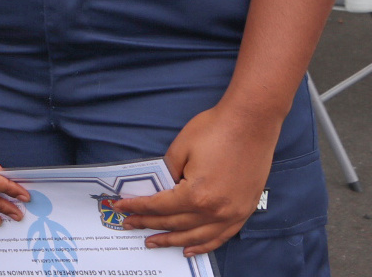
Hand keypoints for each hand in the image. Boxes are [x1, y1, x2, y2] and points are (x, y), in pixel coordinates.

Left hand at [110, 102, 281, 256]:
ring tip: (153, 243)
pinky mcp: (243, 212)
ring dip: (172, 241)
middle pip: (174, 223)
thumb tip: (161, 188)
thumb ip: (168, 172)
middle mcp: (214, 211)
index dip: (137, 208)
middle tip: (130, 225)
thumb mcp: (181, 148)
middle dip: (149, 224)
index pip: (159, 207)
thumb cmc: (215, 129)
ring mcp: (231, 215)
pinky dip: (203, 246)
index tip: (120, 208)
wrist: (251, 122)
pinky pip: (220, 237)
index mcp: (196, 195)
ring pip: (195, 237)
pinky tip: (189, 249)